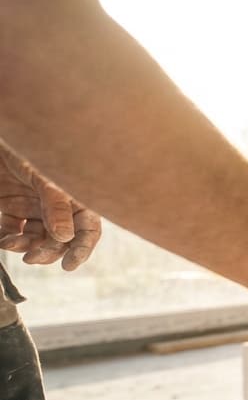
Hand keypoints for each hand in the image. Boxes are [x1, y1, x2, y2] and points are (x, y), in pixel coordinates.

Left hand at [0, 144, 100, 269]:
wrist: (2, 134)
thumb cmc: (24, 147)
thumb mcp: (42, 176)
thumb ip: (55, 205)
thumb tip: (66, 237)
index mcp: (75, 196)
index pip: (87, 228)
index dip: (82, 248)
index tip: (69, 265)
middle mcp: (58, 205)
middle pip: (62, 238)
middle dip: (48, 250)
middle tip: (31, 258)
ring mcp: (35, 207)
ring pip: (38, 238)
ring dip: (26, 246)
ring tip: (10, 243)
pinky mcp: (12, 207)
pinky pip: (14, 230)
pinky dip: (8, 239)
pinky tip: (2, 238)